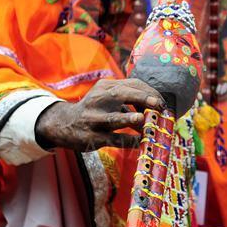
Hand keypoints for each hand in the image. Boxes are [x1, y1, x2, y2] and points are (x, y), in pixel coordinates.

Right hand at [34, 78, 163, 151]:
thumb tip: (154, 111)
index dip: (149, 93)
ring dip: (129, 119)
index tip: (161, 102)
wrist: (64, 124)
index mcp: (105, 87)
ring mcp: (94, 119)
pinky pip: (113, 139)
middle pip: (121, 95)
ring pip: (113, 119)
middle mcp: (99, 100)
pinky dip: (128, 141)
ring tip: (142, 120)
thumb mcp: (106, 98)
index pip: (131, 84)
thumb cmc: (94, 109)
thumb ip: (128, 100)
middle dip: (141, 99)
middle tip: (158, 105)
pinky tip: (140, 142)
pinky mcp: (93, 137)